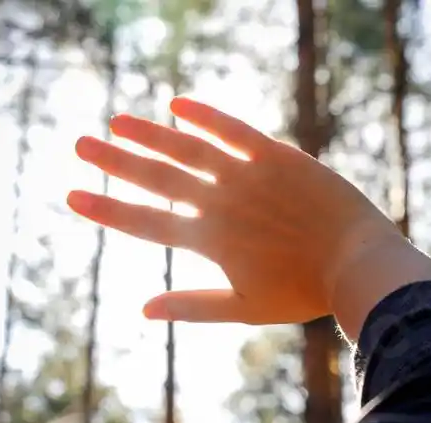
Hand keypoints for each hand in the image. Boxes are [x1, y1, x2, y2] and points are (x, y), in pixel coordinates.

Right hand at [67, 97, 404, 324]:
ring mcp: (247, 175)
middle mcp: (220, 202)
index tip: (72, 194)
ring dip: (149, 134)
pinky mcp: (276, 155)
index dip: (106, 209)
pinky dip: (205, 116)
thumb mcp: (243, 309)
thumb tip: (142, 309)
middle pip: (156, 177)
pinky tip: (177, 104)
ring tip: (117, 122)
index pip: (145, 222)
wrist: (358, 263)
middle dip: (113, 162)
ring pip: (187, 148)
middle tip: (80, 144)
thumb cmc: (302, 293)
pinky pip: (234, 129)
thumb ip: (190, 307)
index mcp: (209, 240)